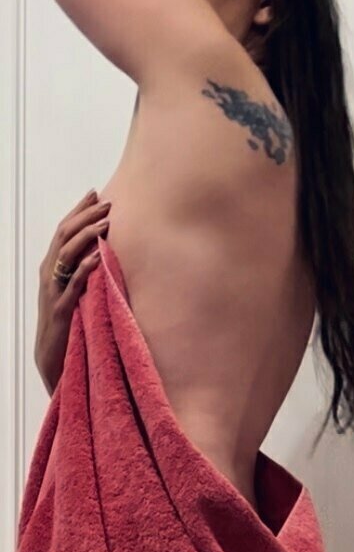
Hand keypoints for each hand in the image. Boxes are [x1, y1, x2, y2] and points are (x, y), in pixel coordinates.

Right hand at [34, 188, 110, 395]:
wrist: (52, 357)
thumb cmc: (66, 323)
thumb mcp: (73, 291)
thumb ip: (82, 270)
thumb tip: (102, 249)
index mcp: (51, 268)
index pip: (63, 231)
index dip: (78, 211)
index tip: (95, 194)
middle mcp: (49, 275)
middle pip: (63, 235)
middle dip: (84, 216)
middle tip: (107, 203)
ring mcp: (54, 291)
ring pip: (66, 254)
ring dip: (86, 236)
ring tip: (106, 223)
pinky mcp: (62, 309)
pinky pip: (72, 285)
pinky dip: (84, 268)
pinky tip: (98, 257)